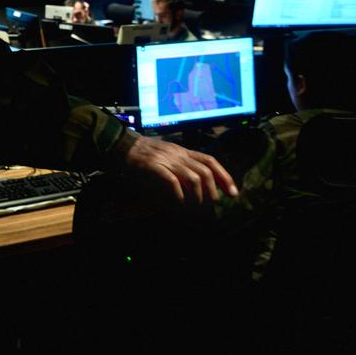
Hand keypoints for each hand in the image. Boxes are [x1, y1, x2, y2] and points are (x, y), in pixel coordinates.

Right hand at [121, 135, 238, 203]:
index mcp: (183, 151)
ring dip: (197, 196)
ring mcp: (167, 160)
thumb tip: (199, 185)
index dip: (224, 177)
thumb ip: (182, 166)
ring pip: (193, 178)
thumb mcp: (168, 156)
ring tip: (194, 207)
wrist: (123, 146)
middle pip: (205, 171)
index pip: (210, 161)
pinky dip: (179, 196)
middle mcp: (178, 154)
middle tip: (211, 205)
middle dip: (212, 190)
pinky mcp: (154, 167)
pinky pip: (172, 182)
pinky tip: (178, 204)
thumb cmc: (145, 155)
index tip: (233, 193)